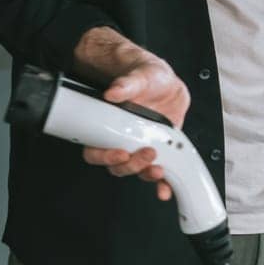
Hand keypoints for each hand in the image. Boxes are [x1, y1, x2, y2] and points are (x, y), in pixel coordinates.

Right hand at [72, 28, 190, 201]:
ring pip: (137, 170)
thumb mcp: (140, 75)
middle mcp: (123, 139)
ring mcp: (141, 145)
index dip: (105, 156)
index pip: (96, 150)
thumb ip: (128, 83)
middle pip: (118, 165)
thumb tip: (115, 91)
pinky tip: (167, 189)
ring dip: (147, 175)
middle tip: (147, 154)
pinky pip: (158, 170)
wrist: (164, 80)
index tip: (120, 153)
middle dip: (131, 165)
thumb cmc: (145, 77)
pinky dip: (163, 184)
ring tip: (159, 171)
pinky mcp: (160, 148)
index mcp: (109, 125)